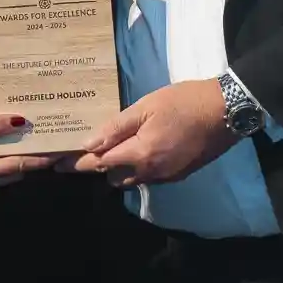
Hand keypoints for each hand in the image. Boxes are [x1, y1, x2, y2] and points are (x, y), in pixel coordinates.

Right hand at [0, 114, 55, 191]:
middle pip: (16, 171)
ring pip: (7, 170)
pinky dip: (7, 155)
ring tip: (36, 138)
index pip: (19, 166)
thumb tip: (20, 121)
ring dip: (20, 156)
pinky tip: (13, 140)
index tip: (58, 152)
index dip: (40, 159)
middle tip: (50, 140)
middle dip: (33, 157)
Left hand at [56, 79, 233, 185]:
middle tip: (89, 147)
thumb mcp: (146, 107)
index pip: (99, 164)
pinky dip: (138, 168)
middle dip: (99, 165)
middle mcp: (151, 172)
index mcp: (140, 154)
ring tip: (114, 148)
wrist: (227, 111)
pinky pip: (149, 178)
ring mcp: (166, 176)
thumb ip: (117, 127)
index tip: (55, 164)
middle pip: (113, 177)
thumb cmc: (184, 102)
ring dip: (119, 168)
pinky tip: (140, 150)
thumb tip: (89, 143)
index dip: (75, 164)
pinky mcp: (179, 175)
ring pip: (131, 180)